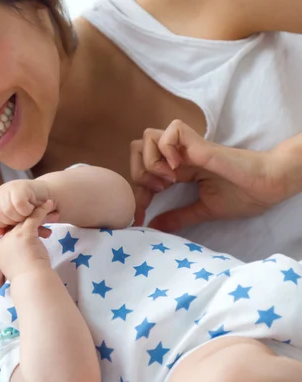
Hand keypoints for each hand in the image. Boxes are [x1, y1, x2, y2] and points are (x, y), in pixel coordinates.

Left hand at [0, 179, 58, 234]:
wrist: (49, 197)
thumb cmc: (31, 212)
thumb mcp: (15, 221)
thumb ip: (4, 227)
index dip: (3, 225)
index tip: (15, 224)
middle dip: (13, 222)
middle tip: (25, 219)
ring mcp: (8, 188)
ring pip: (8, 210)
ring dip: (21, 217)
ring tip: (29, 215)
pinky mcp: (20, 187)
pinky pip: (19, 204)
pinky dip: (27, 210)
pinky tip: (33, 208)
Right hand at [0, 201, 54, 280]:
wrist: (31, 282)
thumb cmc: (29, 279)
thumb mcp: (17, 267)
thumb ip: (17, 258)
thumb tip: (23, 255)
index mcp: (2, 250)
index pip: (9, 232)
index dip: (18, 224)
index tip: (27, 221)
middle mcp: (5, 242)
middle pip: (15, 223)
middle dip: (26, 216)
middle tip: (36, 210)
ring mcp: (13, 237)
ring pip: (24, 218)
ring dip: (34, 210)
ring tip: (45, 205)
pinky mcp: (25, 235)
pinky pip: (33, 218)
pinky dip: (41, 209)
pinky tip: (48, 204)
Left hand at [130, 120, 287, 231]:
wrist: (268, 186)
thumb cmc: (242, 195)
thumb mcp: (203, 210)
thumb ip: (178, 216)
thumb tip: (154, 227)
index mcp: (177, 170)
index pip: (141, 173)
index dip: (136, 194)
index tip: (140, 216)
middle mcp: (178, 156)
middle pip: (137, 149)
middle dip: (137, 174)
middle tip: (157, 192)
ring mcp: (187, 147)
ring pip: (148, 137)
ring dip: (150, 161)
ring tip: (168, 180)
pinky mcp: (199, 143)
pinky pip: (172, 131)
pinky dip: (167, 149)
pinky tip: (178, 169)